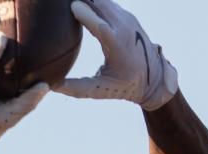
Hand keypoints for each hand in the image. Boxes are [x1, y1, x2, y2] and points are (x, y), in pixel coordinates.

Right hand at [58, 0, 177, 110]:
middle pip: (102, 5)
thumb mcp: (100, 90)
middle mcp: (125, 29)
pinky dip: (95, 1)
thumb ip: (77, 88)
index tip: (71, 6)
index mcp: (118, 47)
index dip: (85, 14)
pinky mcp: (128, 16)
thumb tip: (52, 86)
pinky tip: (82, 1)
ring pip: (104, 1)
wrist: (156, 79)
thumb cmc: (125, 86)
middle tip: (62, 2)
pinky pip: (108, 3)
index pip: (100, 25)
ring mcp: (128, 19)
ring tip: (71, 2)